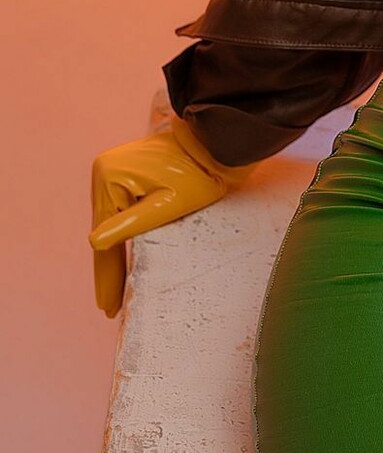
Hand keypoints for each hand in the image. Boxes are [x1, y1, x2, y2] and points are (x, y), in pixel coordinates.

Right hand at [89, 94, 253, 317]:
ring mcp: (112, 168)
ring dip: (113, 254)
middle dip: (109, 269)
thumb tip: (94, 243)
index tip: (107, 307)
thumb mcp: (169, 205)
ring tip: (113, 292)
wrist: (217, 144)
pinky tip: (120, 256)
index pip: (106, 236)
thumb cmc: (201, 175)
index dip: (107, 275)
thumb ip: (131, 224)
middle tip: (109, 308)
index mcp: (110, 177)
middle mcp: (103, 169)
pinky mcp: (124, 170)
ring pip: (110, 221)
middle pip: (104, 230)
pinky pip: (119, 209)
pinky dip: (121, 233)